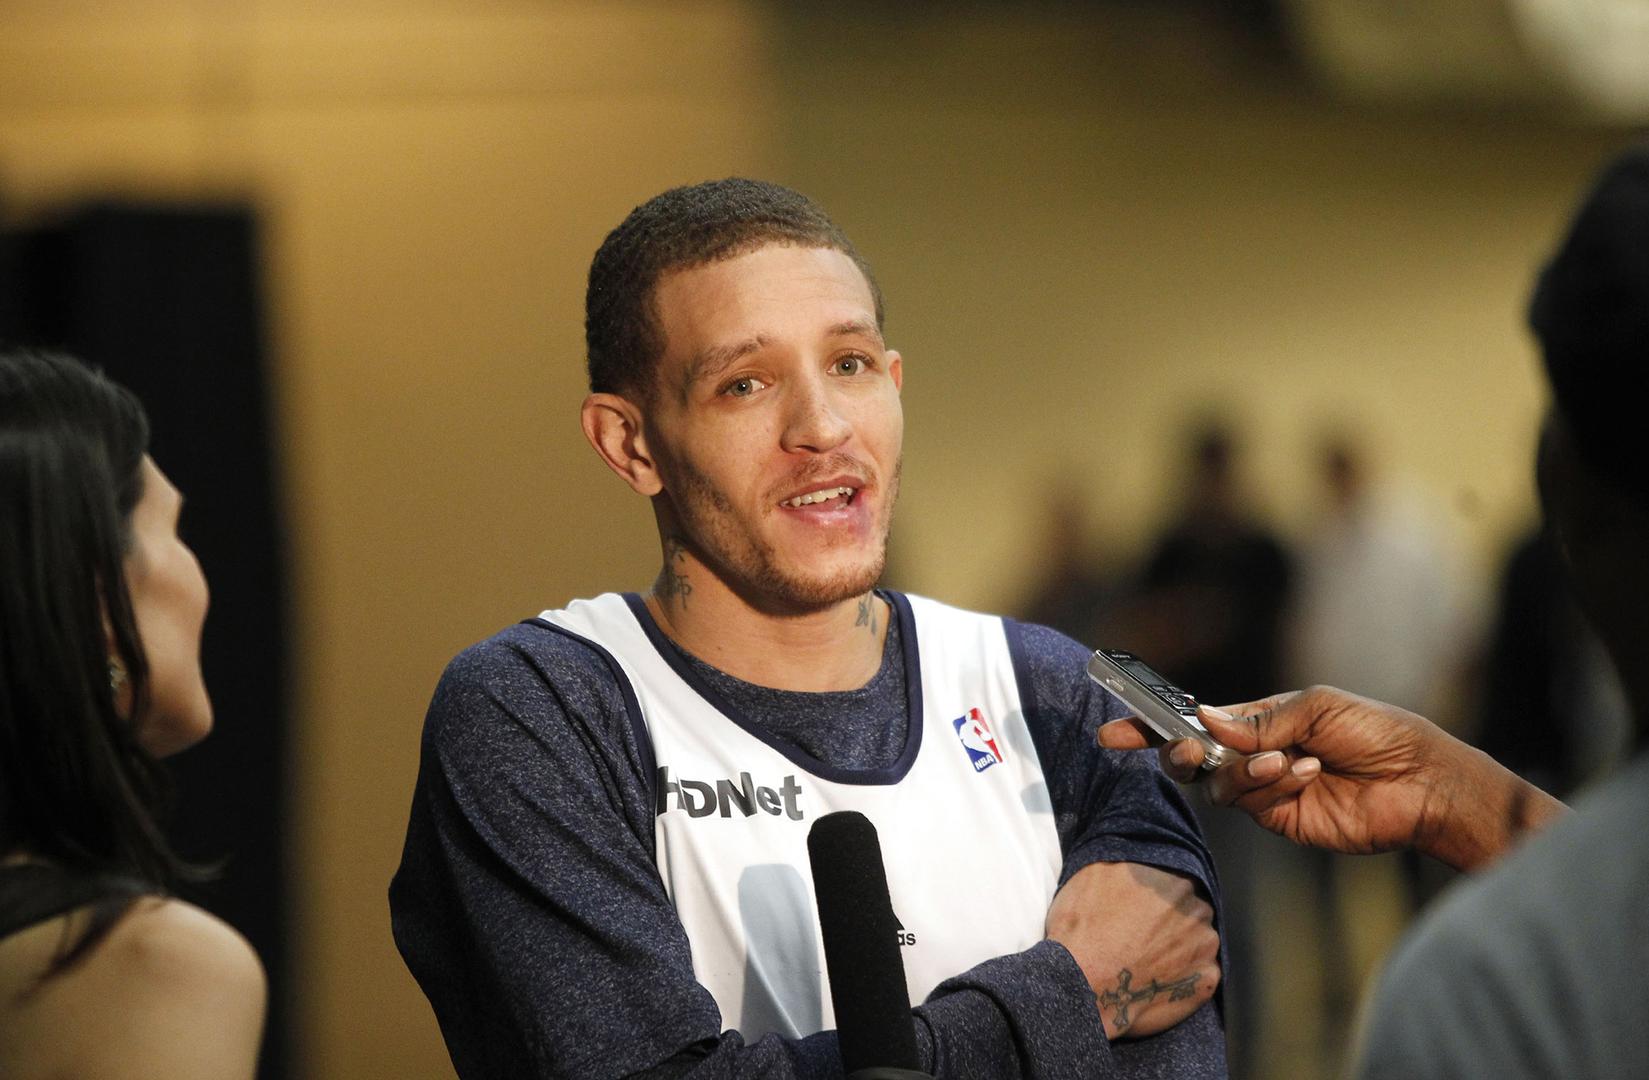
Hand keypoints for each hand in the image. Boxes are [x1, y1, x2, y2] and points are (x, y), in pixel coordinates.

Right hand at [1044, 861, 1218, 1039]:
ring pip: (1198, 941)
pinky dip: (1184, 976)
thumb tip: (1139, 858)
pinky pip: (1201, 974)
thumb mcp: (1094, 872)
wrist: (1083, 986)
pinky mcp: (1206, 981)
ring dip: (1181, 947)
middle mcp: (1198, 909)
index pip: (1177, 880)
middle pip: (1191, 910)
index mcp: (1174, 879)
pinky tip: (1158, 979)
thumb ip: (1129, 861)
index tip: (1143, 908)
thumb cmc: (1084, 929)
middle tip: (1143, 935)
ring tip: (1148, 960)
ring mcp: (1206, 947)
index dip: (1159, 895)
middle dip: (1172, 920)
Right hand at [1097, 685, 1565, 869]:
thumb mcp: (1317, 706)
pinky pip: (1251, 803)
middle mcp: (1252, 755)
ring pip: (1218, 784)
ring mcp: (1264, 790)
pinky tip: (1309, 775)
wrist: (1422, 781)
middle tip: (1187, 750)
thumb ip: (1257, 718)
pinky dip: (1272, 786)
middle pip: (1190, 757)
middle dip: (1178, 752)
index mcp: (1257, 719)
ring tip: (1293, 761)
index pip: (1192, 719)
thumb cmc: (1377, 731)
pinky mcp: (1280, 819)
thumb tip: (1205, 719)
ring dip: (1248, 770)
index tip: (1113, 727)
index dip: (1150, 722)